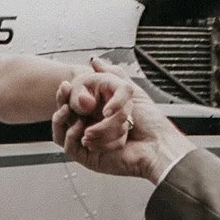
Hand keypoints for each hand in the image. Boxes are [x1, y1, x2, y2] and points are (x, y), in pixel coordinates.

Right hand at [53, 64, 187, 181]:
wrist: (157, 145)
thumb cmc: (149, 121)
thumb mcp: (129, 89)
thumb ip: (112, 74)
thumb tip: (95, 61)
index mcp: (100, 113)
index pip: (74, 103)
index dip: (66, 94)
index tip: (66, 84)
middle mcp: (93, 127)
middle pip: (65, 116)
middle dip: (62, 102)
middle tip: (66, 92)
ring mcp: (89, 143)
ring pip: (65, 130)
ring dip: (64, 118)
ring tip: (75, 111)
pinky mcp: (88, 157)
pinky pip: (70, 146)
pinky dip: (72, 135)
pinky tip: (82, 129)